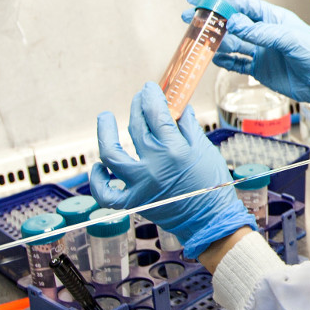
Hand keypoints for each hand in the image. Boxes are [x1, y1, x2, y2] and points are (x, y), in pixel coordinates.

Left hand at [93, 82, 255, 255]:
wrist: (210, 220)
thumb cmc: (212, 185)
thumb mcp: (204, 150)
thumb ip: (188, 128)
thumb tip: (179, 109)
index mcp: (173, 150)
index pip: (156, 113)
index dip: (151, 96)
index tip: (150, 89)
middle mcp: (153, 166)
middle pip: (136, 127)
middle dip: (137, 107)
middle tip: (139, 99)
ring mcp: (139, 184)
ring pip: (111, 154)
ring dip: (105, 133)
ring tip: (105, 118)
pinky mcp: (133, 201)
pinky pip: (106, 193)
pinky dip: (98, 180)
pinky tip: (99, 166)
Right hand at [189, 0, 309, 119]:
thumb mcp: (291, 40)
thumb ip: (262, 33)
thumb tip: (235, 23)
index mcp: (273, 18)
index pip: (241, 5)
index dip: (219, 0)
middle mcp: (265, 32)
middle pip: (232, 23)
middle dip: (211, 20)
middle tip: (189, 18)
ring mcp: (261, 51)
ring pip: (231, 43)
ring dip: (216, 42)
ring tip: (202, 42)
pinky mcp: (260, 69)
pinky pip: (237, 63)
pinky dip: (224, 61)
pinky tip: (213, 58)